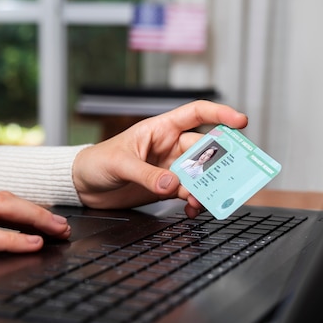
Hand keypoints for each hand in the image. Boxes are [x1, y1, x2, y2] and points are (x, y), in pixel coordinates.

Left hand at [73, 100, 247, 215]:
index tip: (240, 122)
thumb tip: (172, 184)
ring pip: (199, 175)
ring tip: (200, 201)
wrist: (83, 185)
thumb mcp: (119, 164)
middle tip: (226, 176)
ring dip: (204, 188)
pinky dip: (193, 202)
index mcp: (160, 129)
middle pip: (204, 150)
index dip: (220, 113)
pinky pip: (188, 194)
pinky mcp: (165, 188)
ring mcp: (169, 168)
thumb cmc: (97, 162)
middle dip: (217, 163)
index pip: (196, 113)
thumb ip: (146, 174)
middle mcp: (169, 146)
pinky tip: (190, 210)